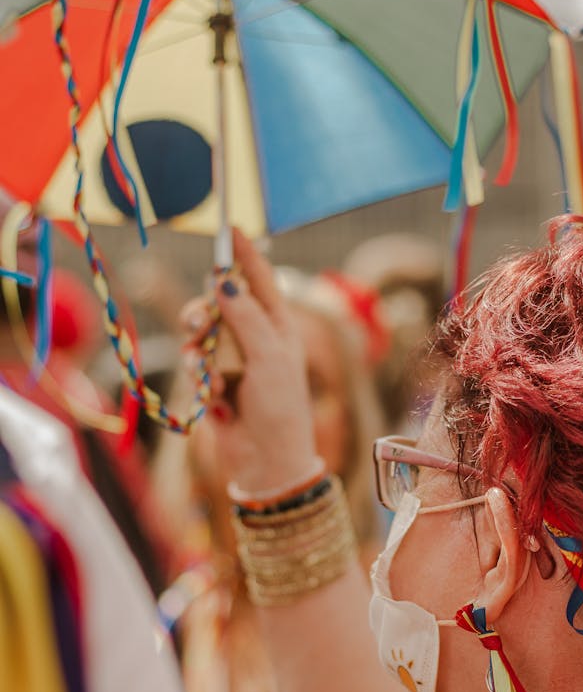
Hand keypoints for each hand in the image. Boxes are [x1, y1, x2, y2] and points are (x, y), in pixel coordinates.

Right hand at [181, 230, 317, 494]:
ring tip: (203, 370)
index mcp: (279, 328)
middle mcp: (255, 339)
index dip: (244, 255)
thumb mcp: (269, 358)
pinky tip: (213, 399)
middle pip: (219, 304)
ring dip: (197, 349)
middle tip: (198, 324)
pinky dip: (198, 377)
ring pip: (200, 334)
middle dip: (204, 311)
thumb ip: (246, 317)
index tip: (229, 229)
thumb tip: (225, 282)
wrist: (266, 463)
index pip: (260, 281)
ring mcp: (233, 361)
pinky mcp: (214, 383)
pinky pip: (194, 364)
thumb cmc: (279, 409)